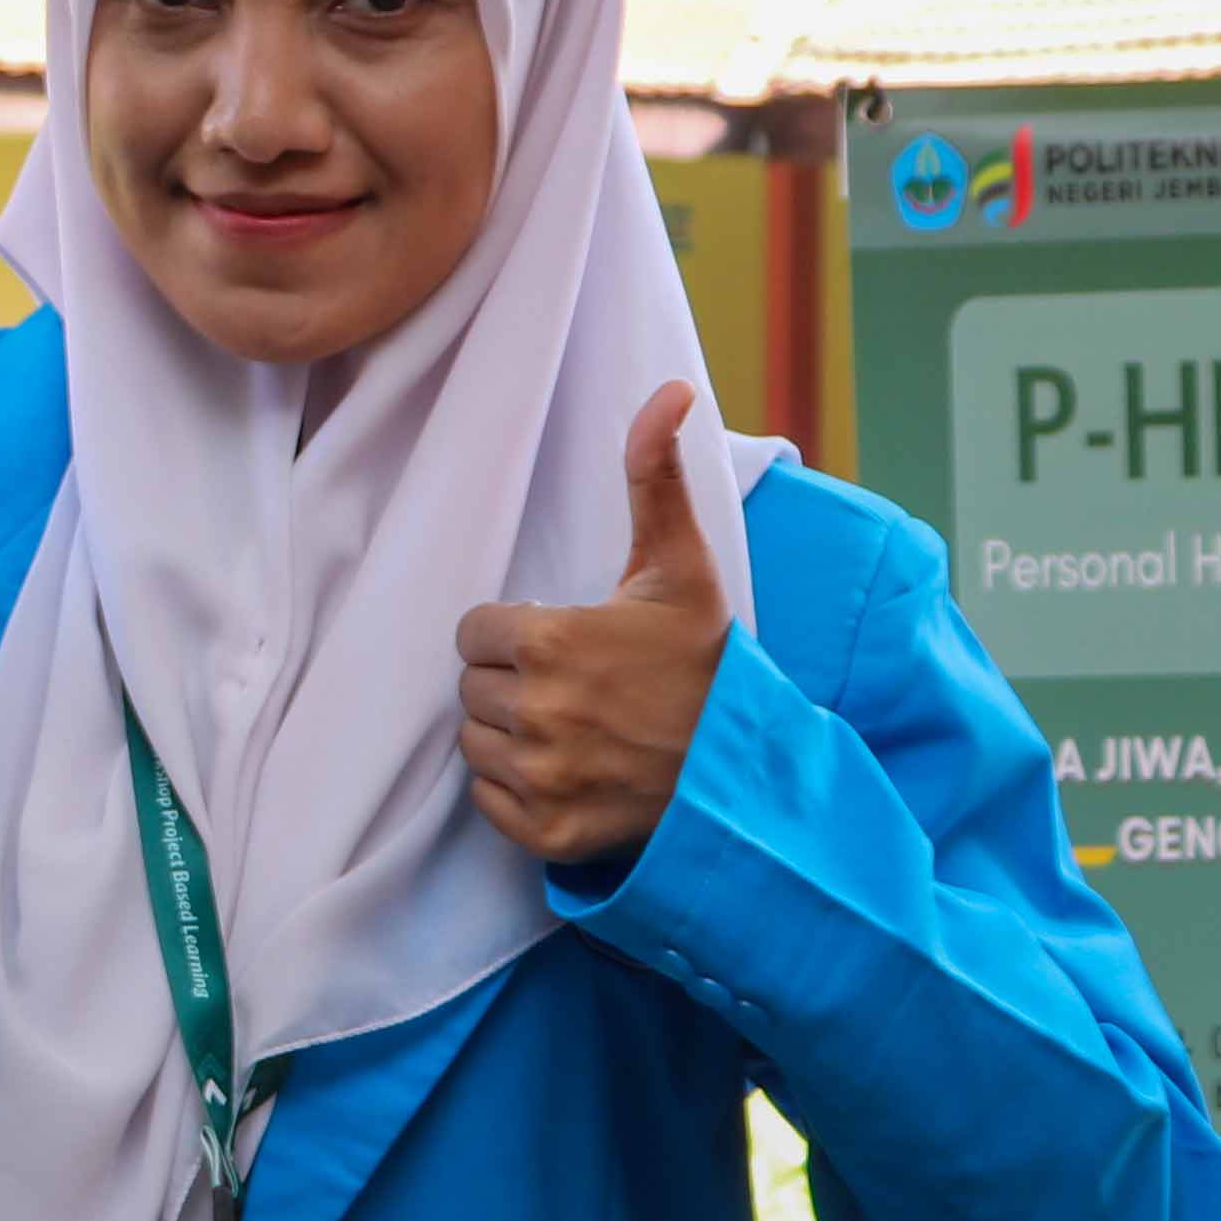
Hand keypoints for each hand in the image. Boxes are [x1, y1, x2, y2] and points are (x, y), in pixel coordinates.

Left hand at [452, 382, 726, 870]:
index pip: (475, 633)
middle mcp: (538, 713)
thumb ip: (654, 478)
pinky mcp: (544, 831)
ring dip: (509, 733)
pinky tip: (567, 770)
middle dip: (512, 682)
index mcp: (553, 643)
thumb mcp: (680, 567)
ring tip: (572, 726)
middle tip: (573, 685)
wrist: (748, 771)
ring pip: (475, 742)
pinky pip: (488, 800)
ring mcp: (540, 778)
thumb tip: (668, 390)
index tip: (559, 641)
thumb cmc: (706, 662)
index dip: (513, 633)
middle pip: (472, 688)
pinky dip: (516, 788)